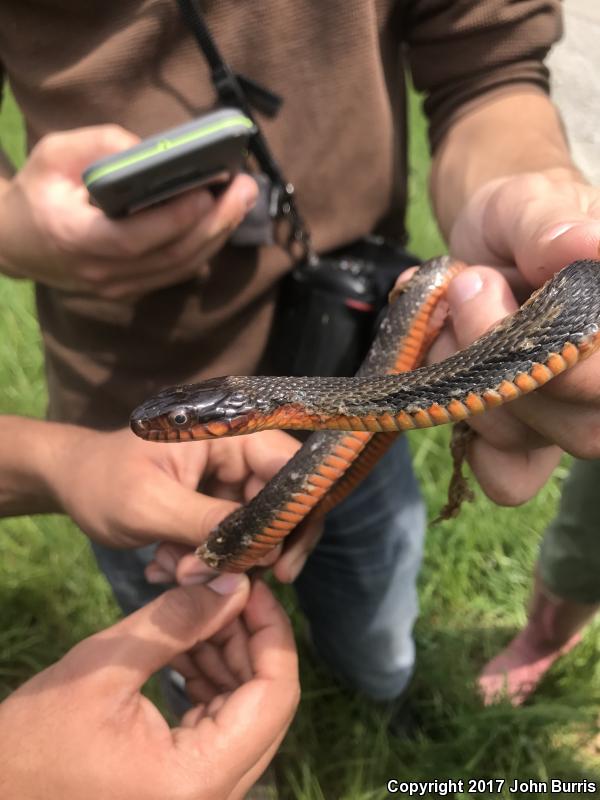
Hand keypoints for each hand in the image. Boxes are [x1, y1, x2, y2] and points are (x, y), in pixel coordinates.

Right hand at [0, 125, 256, 298]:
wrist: (16, 242)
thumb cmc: (38, 192)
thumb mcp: (54, 153)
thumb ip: (101, 145)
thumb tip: (153, 152)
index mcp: (76, 238)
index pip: (134, 238)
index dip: (174, 220)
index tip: (207, 193)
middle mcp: (101, 272)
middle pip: (171, 256)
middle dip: (215, 222)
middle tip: (244, 189)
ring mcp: (119, 288)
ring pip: (181, 267)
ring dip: (218, 234)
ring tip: (243, 199)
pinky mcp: (133, 289)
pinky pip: (176, 271)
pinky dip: (204, 246)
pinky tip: (223, 219)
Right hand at [0, 577, 299, 799]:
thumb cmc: (32, 742)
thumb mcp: (102, 667)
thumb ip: (176, 622)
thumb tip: (234, 583)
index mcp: (198, 778)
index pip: (275, 696)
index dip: (271, 632)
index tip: (249, 586)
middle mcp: (213, 796)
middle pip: (267, 704)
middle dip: (248, 639)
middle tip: (221, 591)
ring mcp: (202, 794)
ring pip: (246, 713)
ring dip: (228, 657)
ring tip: (196, 613)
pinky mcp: (186, 786)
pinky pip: (220, 726)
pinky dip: (210, 681)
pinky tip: (185, 647)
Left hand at [48, 423, 320, 581]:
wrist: (71, 483)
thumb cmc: (102, 481)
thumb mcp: (149, 505)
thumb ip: (205, 523)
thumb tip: (260, 554)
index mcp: (229, 432)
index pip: (288, 467)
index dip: (296, 514)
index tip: (281, 566)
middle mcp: (238, 451)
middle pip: (279, 503)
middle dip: (251, 549)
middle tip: (215, 580)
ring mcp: (227, 477)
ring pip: (255, 527)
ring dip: (222, 560)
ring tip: (174, 572)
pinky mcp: (215, 501)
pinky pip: (231, 535)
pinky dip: (207, 559)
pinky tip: (166, 566)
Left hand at [436, 171, 599, 503]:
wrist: (485, 241)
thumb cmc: (519, 218)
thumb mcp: (528, 203)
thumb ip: (550, 224)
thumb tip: (585, 247)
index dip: (550, 349)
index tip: (482, 283)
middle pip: (580, 426)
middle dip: (494, 360)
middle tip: (465, 290)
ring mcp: (568, 415)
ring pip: (529, 442)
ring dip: (466, 382)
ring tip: (451, 318)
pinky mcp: (523, 437)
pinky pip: (509, 479)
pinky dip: (473, 443)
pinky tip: (453, 392)